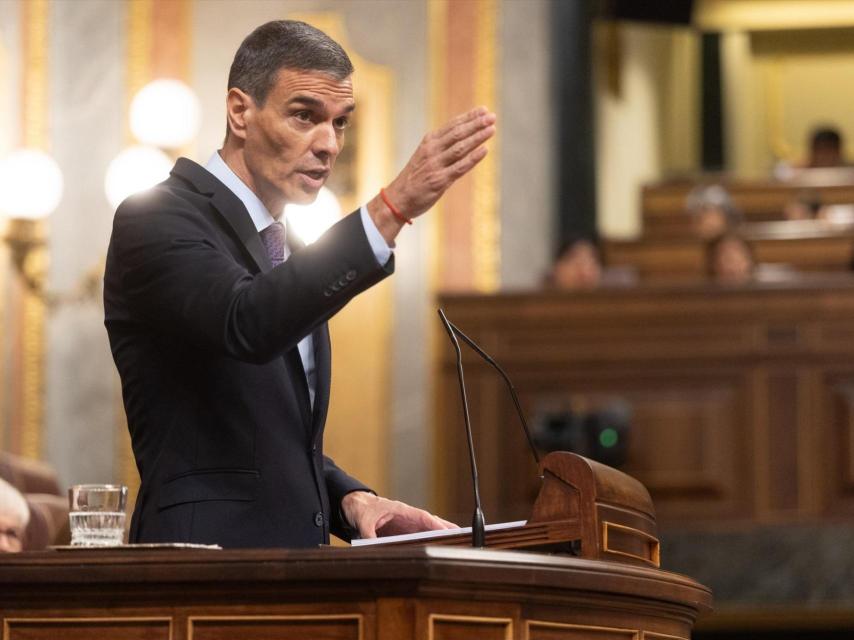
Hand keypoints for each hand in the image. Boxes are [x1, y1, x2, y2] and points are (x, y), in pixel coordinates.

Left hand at [341, 491, 457, 538]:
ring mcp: (407, 524)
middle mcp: (407, 517)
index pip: (423, 517)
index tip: (448, 531)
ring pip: (427, 529)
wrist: (356, 506)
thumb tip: (373, 544)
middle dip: (446, 528)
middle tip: (463, 536)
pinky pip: (420, 536)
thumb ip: (369, 534)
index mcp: (401, 510)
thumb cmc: (362, 510)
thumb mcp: (363, 522)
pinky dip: (430, 540)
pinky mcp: (403, 531)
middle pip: (430, 522)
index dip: (436, 524)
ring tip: (457, 544)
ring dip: (441, 535)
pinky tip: (438, 549)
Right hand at [367, 106, 496, 241]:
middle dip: (476, 124)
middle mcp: (432, 151)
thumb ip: (442, 147)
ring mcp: (435, 165)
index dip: (469, 117)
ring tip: (491, 129)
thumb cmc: (414, 178)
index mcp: (429, 142)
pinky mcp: (439, 181)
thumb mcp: (425, 156)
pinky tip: (484, 150)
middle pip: (457, 133)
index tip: (484, 110)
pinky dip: (473, 158)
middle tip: (492, 117)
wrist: (398, 199)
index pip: (452, 125)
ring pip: (460, 148)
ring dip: (477, 137)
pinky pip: (459, 167)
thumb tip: (463, 137)